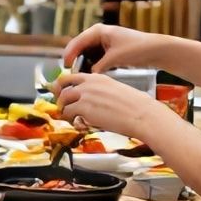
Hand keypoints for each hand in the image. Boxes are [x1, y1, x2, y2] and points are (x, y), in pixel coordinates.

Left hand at [52, 72, 166, 138]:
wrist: (142, 115)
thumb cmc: (136, 106)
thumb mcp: (116, 90)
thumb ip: (100, 91)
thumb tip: (92, 100)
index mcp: (97, 77)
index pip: (72, 77)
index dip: (64, 85)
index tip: (61, 92)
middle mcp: (88, 83)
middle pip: (62, 85)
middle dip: (58, 96)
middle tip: (60, 105)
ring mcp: (85, 94)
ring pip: (63, 101)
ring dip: (64, 110)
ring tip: (70, 118)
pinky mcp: (84, 107)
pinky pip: (68, 113)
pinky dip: (70, 120)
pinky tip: (79, 124)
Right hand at [61, 24, 157, 74]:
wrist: (157, 50)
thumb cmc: (137, 49)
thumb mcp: (115, 58)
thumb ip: (98, 66)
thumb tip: (87, 76)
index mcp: (98, 31)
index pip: (77, 42)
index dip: (69, 54)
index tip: (65, 66)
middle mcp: (99, 34)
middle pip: (81, 47)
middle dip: (76, 60)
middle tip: (71, 73)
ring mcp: (105, 42)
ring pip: (88, 54)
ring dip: (84, 64)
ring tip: (81, 75)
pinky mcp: (110, 50)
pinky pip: (96, 58)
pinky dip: (93, 65)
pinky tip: (92, 74)